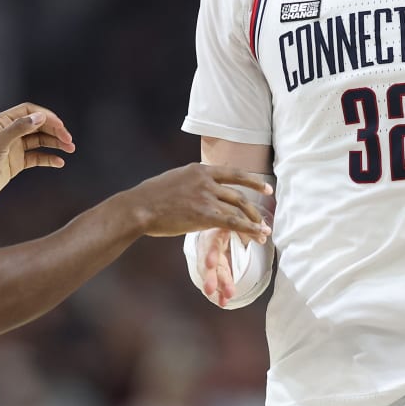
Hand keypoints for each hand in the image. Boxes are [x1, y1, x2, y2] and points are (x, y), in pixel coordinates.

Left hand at [0, 102, 76, 215]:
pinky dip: (49, 158)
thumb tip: (41, 117)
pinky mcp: (16, 163)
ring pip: (39, 141)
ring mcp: (13, 148)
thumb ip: (19, 128)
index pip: (29, 112)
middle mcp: (8, 133)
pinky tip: (59, 162)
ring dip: (55, 144)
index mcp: (1, 122)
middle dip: (54, 131)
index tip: (60, 126)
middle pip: (37, 126)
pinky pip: (36, 157)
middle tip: (69, 140)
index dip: (46, 116)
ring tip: (70, 149)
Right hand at [126, 164, 272, 239]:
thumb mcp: (175, 179)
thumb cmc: (150, 197)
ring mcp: (206, 197)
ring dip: (253, 222)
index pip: (233, 173)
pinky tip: (257, 236)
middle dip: (255, 207)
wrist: (139, 207)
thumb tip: (198, 185)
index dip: (252, 181)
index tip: (266, 187)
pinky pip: (232, 222)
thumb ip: (191, 181)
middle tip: (265, 217)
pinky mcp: (204, 214)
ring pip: (238, 209)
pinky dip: (248, 229)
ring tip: (263, 232)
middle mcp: (206, 181)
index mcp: (200, 169)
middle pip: (239, 194)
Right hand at [197, 227, 263, 306]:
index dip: (210, 254)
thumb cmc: (228, 223)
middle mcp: (209, 249)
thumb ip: (250, 228)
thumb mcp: (238, 221)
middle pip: (209, 264)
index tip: (211, 263)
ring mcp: (210, 260)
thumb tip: (264, 233)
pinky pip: (216, 281)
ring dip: (217, 288)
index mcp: (214, 234)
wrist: (216, 226)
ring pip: (212, 275)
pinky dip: (219, 293)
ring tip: (223, 300)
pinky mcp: (214, 270)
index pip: (212, 243)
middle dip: (210, 277)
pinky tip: (223, 302)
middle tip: (210, 289)